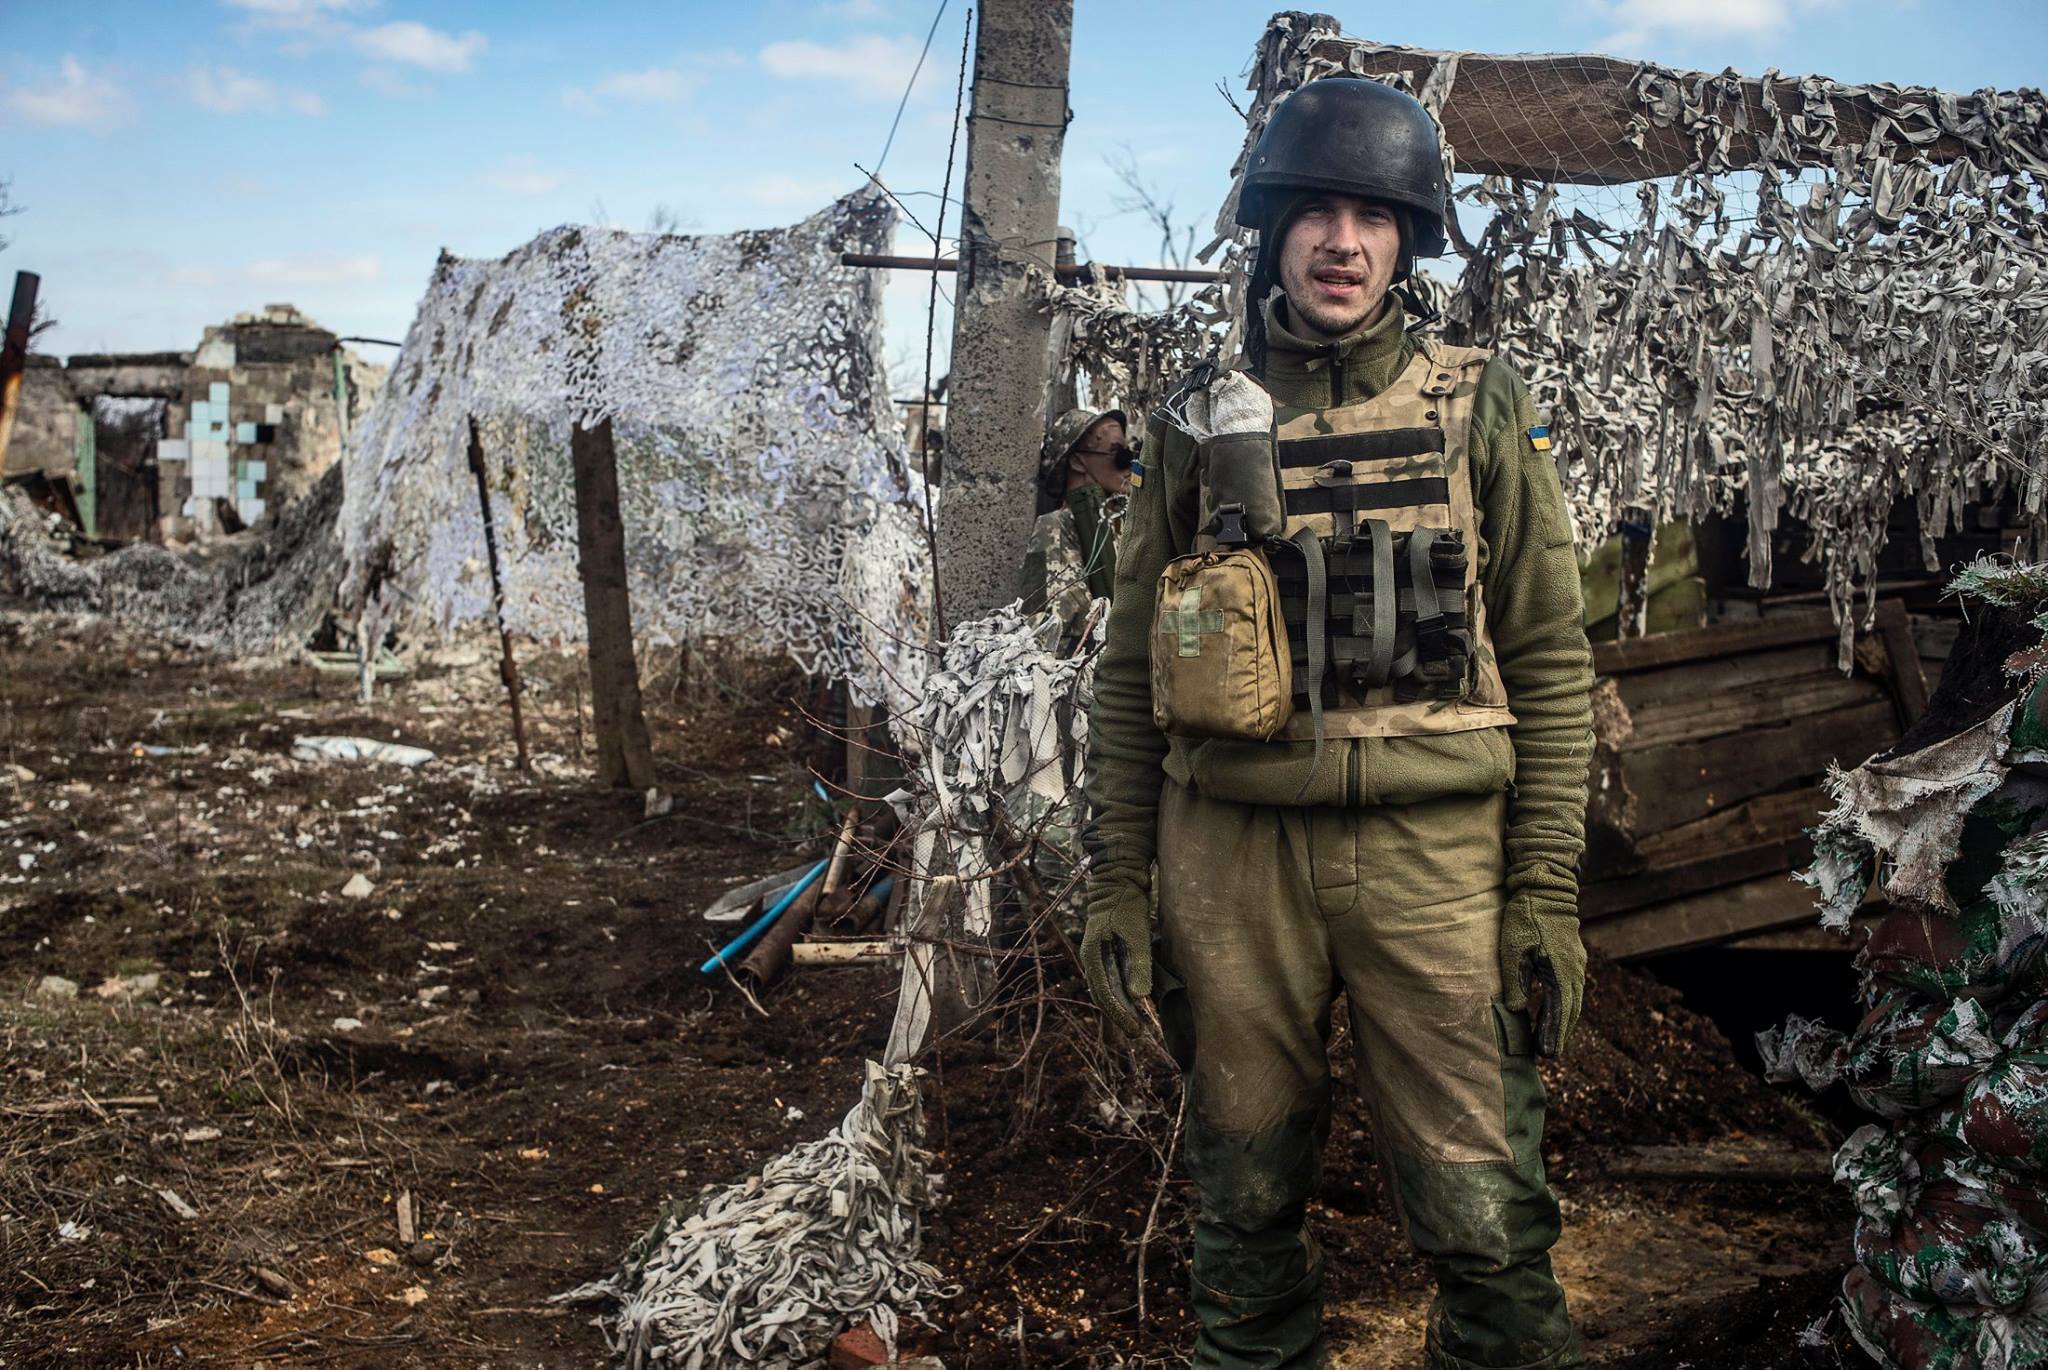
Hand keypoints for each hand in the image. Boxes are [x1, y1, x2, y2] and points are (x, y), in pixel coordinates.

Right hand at [1079, 876, 1152, 1036]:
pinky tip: (1132, 999)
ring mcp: (1096, 954)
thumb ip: (1137, 963)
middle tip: (1136, 1033)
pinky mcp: (1104, 950)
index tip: (1135, 1030)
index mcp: (1093, 956)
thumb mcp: (1136, 932)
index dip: (1120, 1015)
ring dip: (1118, 1006)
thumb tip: (1138, 997)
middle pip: (1102, 995)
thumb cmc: (1127, 903)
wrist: (1117, 879)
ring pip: (1104, 988)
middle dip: (1118, 1016)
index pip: (1105, 994)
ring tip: (1134, 1022)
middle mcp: (1090, 958)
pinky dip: (1119, 992)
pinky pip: (1109, 978)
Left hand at [1499, 892, 1584, 1056]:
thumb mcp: (1513, 949)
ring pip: (1575, 1001)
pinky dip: (1568, 1006)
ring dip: (1565, 1022)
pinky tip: (1559, 1013)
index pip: (1558, 1010)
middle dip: (1561, 1034)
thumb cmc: (1525, 918)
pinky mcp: (1575, 958)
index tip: (1547, 1055)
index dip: (1553, 1034)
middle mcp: (1574, 971)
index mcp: (1560, 971)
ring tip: (1554, 1041)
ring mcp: (1578, 964)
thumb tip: (1518, 1010)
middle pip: (1571, 1010)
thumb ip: (1516, 980)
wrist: (1546, 889)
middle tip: (1550, 1056)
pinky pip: (1574, 990)